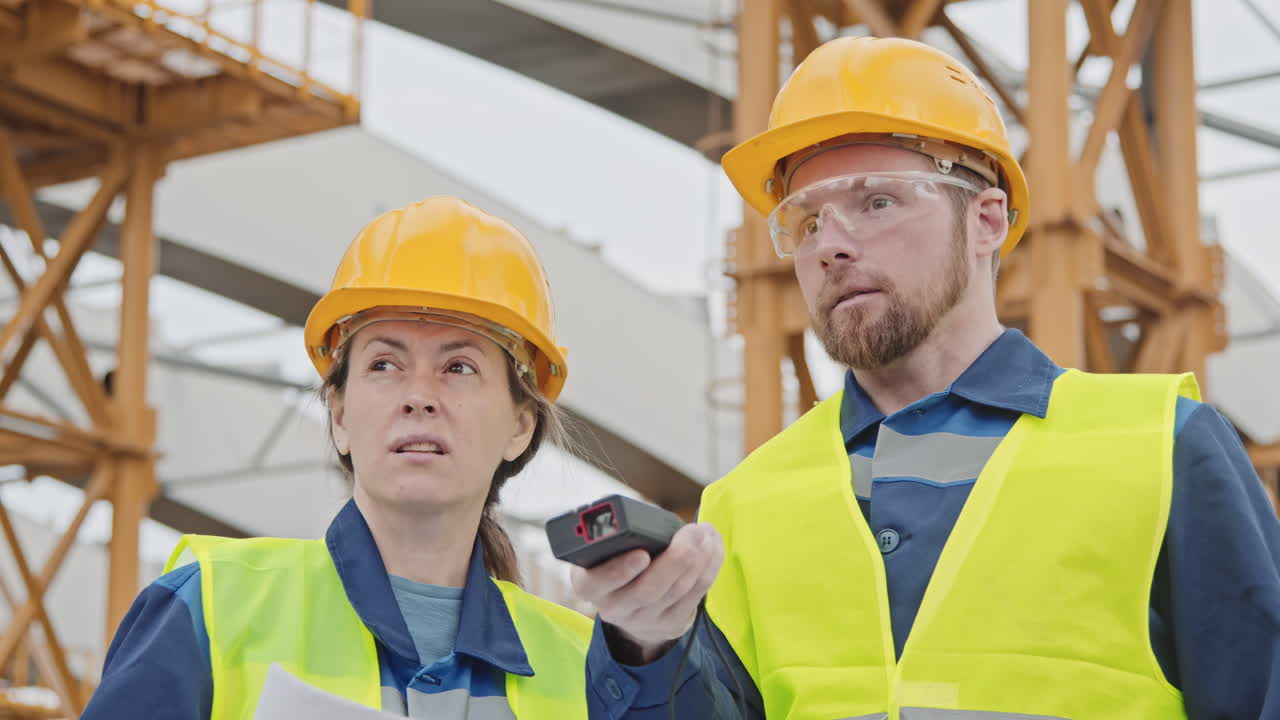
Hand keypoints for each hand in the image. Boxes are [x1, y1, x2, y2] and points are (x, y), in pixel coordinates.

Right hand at [571, 523, 723, 663]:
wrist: (631, 603)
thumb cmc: (618, 559)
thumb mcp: (605, 548)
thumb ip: (614, 532)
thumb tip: (635, 512)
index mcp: (588, 583)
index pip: (594, 583)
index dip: (617, 571)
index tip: (642, 554)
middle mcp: (613, 607)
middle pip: (647, 589)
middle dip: (676, 558)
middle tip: (692, 532)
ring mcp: (643, 619)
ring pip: (676, 591)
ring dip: (699, 559)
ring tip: (706, 533)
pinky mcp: (671, 623)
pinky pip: (695, 595)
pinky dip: (709, 568)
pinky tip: (713, 547)